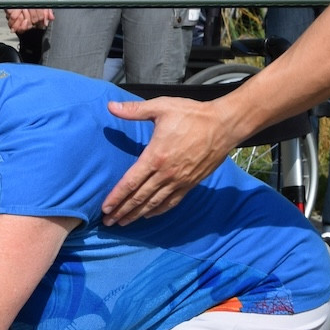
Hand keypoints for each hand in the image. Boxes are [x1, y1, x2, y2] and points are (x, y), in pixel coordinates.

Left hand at [99, 94, 235, 224]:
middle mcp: (166, 173)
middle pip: (139, 198)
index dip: (116, 197)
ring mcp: (179, 181)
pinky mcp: (191, 184)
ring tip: (123, 222)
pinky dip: (158, 210)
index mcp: (155, 156)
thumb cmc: (192, 115)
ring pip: (154, 203)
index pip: (130, 182)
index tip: (104, 208)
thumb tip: (111, 106)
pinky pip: (172, 202)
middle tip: (108, 222)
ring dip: (137, 214)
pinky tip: (149, 215)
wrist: (224, 125)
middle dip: (122, 211)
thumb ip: (134, 110)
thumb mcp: (161, 107)